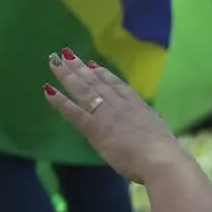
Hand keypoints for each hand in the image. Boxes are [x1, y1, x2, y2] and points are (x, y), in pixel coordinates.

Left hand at [42, 49, 187, 183]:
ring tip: (54, 60)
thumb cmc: (163, 150)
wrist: (159, 158)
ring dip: (68, 74)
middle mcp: (120, 104)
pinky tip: (48, 90)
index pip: (117, 85)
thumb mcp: (157, 130)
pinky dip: (60, 100)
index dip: (103, 73)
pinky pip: (74, 111)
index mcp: (137, 105)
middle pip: (96, 82)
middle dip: (80, 67)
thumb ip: (146, 124)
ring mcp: (106, 114)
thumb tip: (144, 126)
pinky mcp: (95, 128)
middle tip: (66, 53)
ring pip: (83, 90)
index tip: (92, 64)